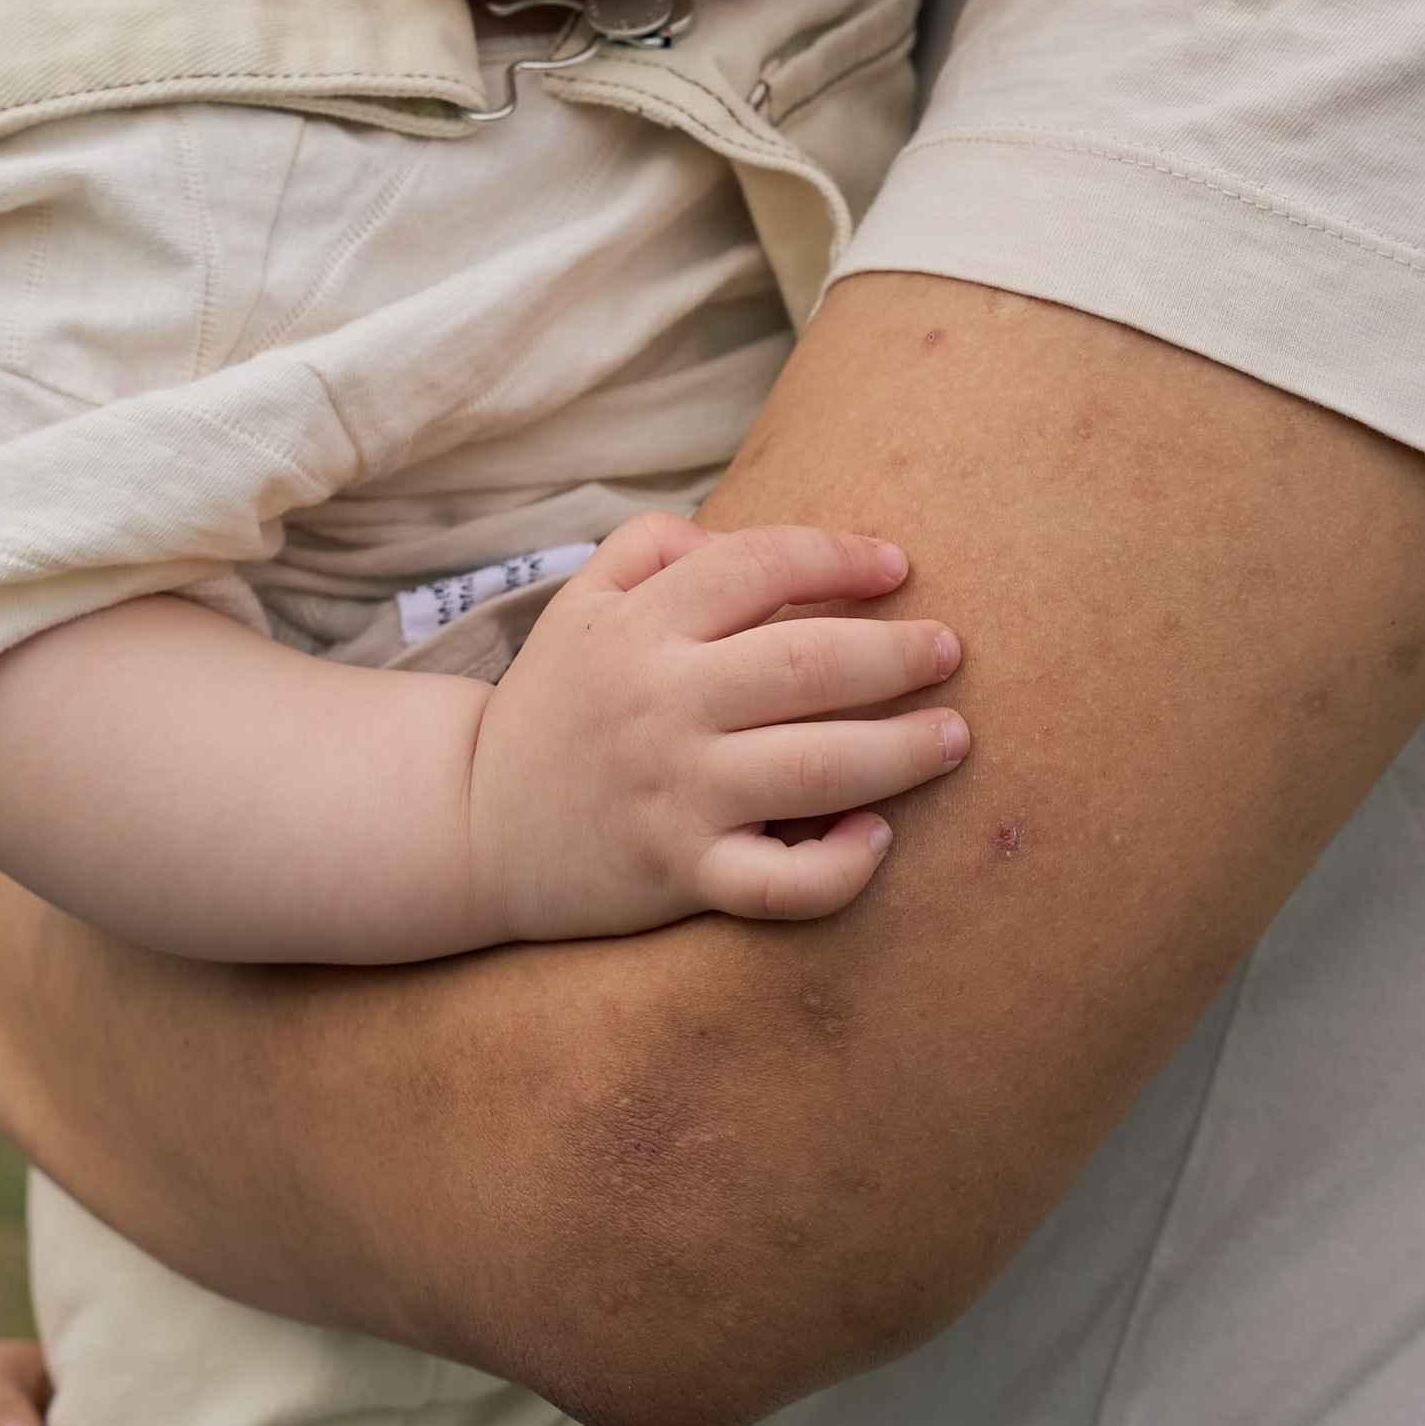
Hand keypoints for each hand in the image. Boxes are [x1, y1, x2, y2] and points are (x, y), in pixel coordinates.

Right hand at [464, 516, 967, 941]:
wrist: (470, 825)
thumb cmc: (554, 705)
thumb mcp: (580, 603)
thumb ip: (655, 547)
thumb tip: (743, 542)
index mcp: (640, 628)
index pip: (760, 565)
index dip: (840, 557)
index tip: (897, 567)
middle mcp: (661, 704)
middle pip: (807, 664)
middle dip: (897, 653)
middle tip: (949, 650)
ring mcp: (674, 793)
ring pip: (816, 770)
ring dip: (903, 751)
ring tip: (954, 737)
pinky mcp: (680, 874)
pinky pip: (779, 883)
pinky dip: (840, 867)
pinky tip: (878, 839)